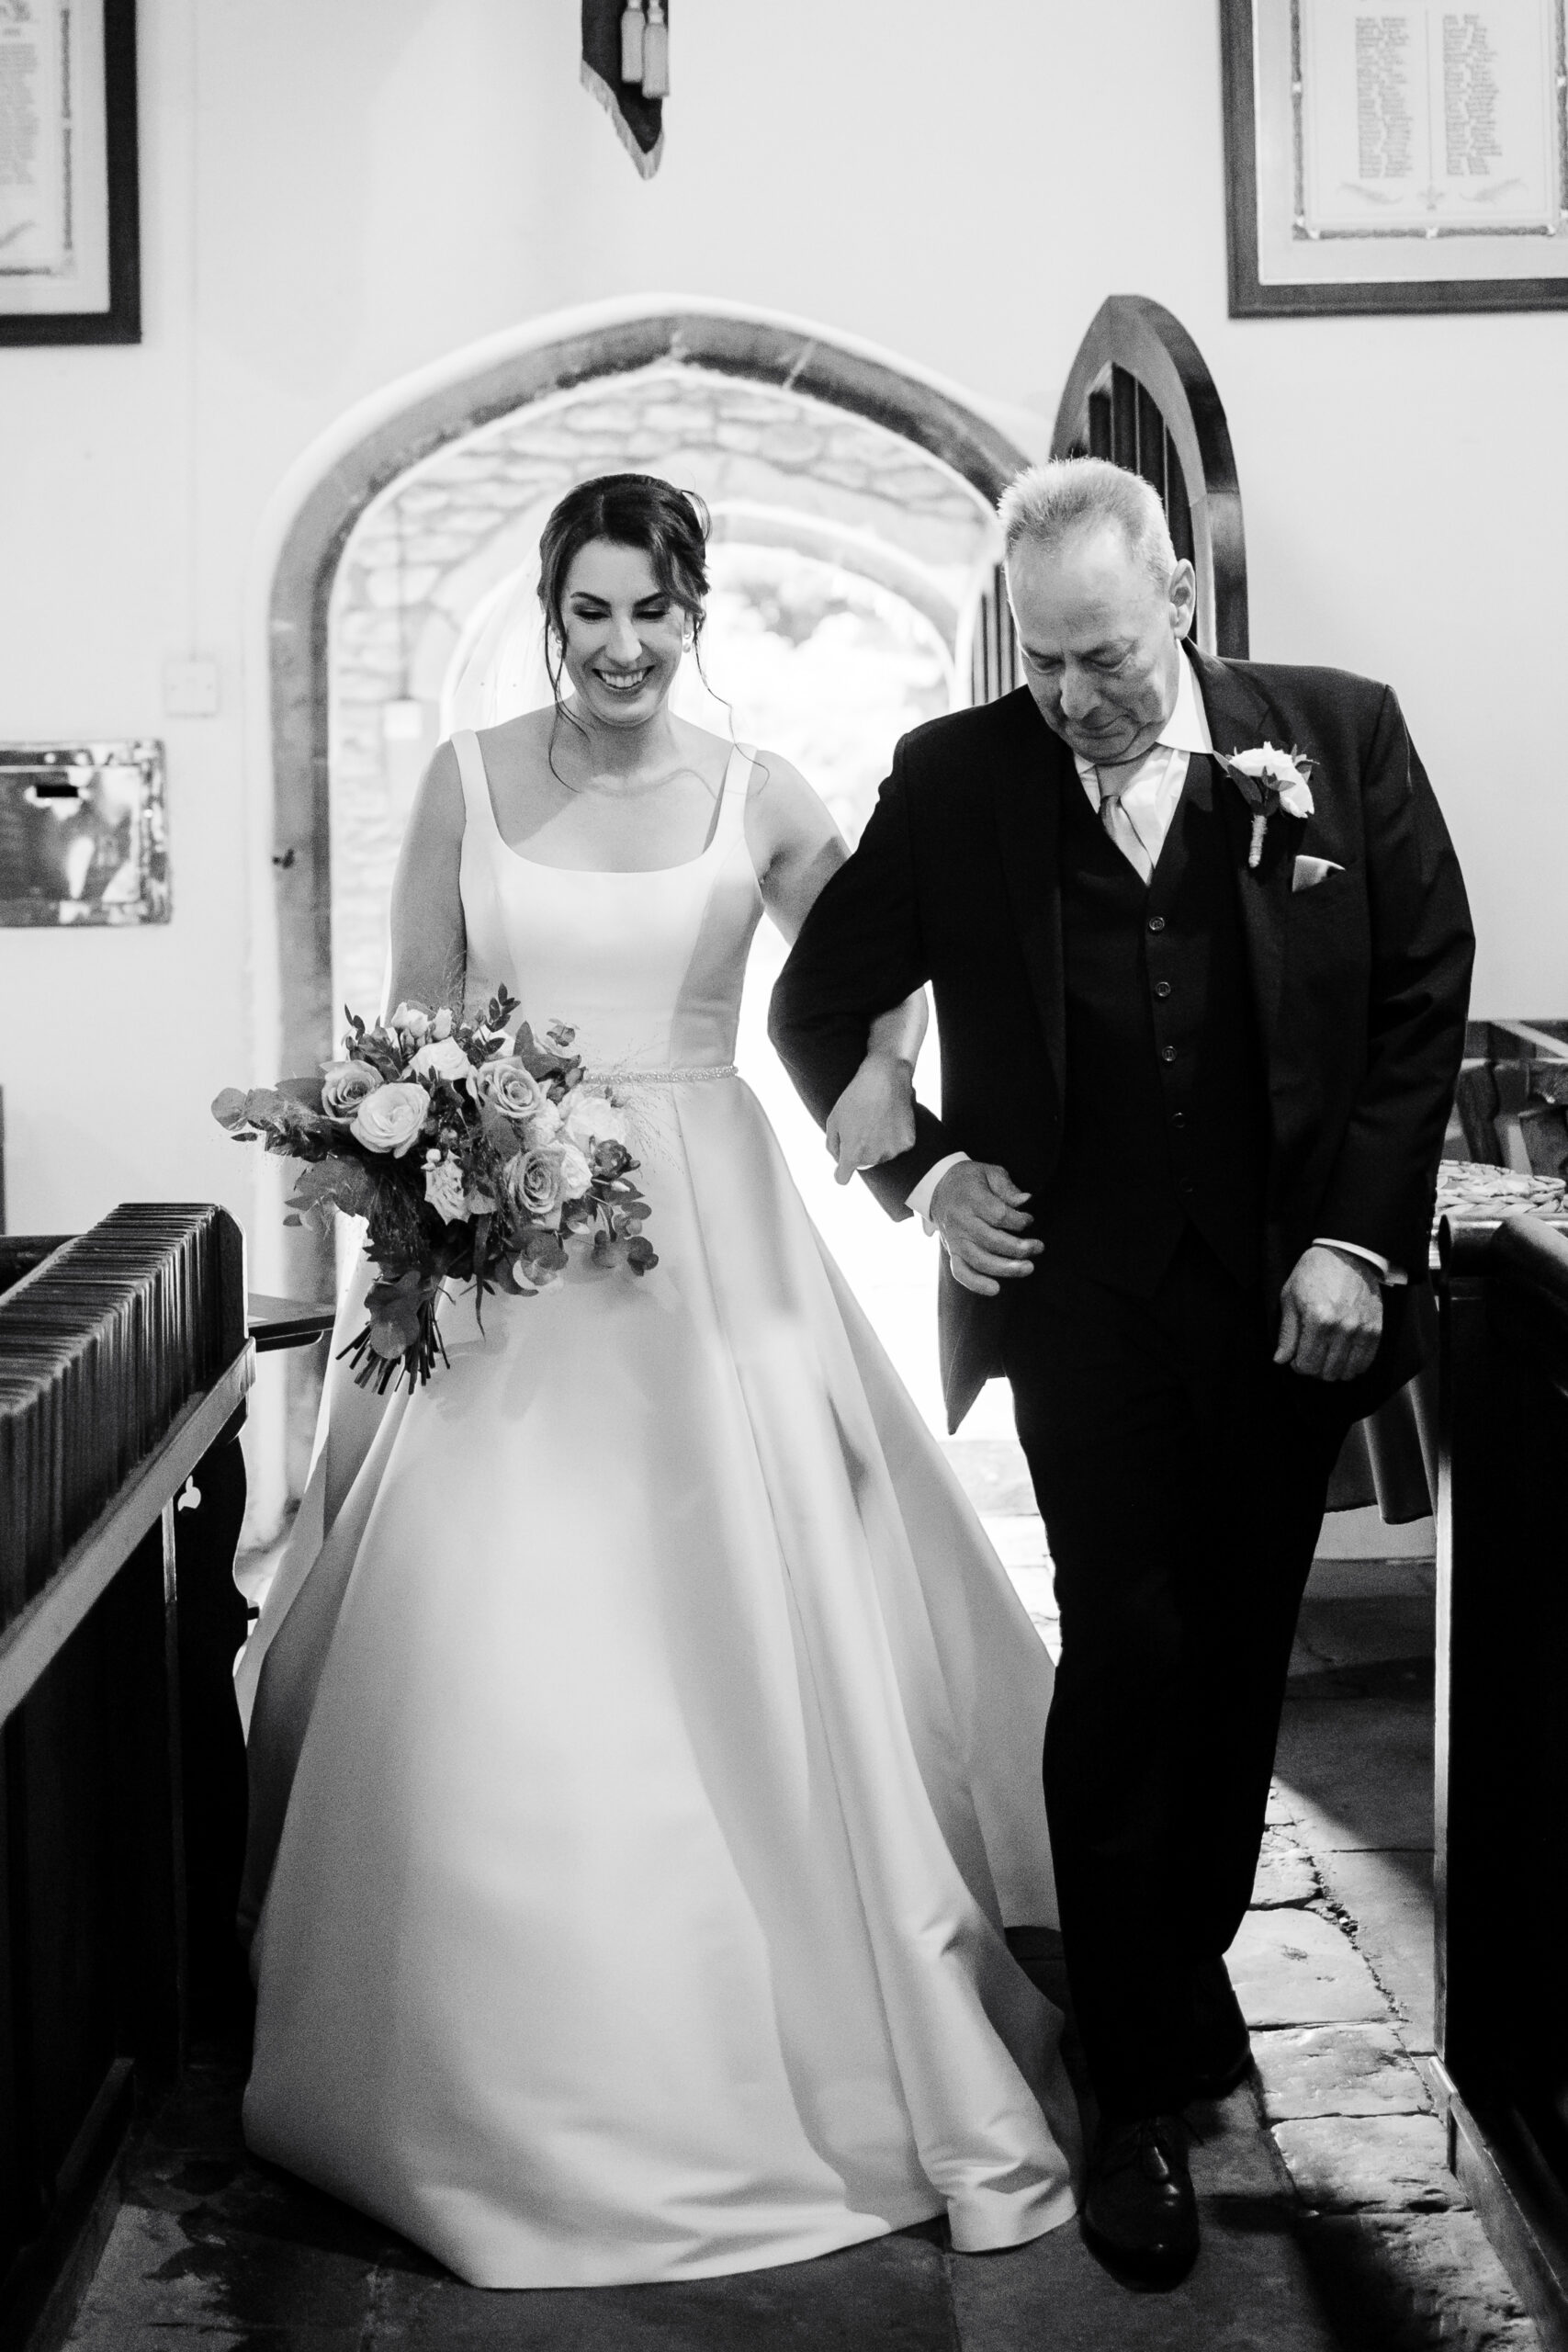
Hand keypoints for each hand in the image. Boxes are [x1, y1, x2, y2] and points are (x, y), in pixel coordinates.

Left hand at [825, 1055, 916, 1184]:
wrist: (885, 1078)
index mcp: (852, 1153)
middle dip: (861, 1150)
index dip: (841, 1172)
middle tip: (863, 1125)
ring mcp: (892, 1151)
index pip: (842, 1178)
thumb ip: (832, 1145)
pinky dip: (894, 1136)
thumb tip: (839, 1160)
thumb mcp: (833, 1120)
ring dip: (878, 1143)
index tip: (841, 1170)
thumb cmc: (855, 1097)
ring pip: (881, 1155)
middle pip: (863, 1163)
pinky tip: (891, 1118)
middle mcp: (873, 1157)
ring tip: (877, 1119)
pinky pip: (897, 1146)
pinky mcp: (907, 1143)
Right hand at [929, 1161, 1039, 1295]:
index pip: (997, 1215)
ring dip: (1005, 1268)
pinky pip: (961, 1272)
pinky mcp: (951, 1252)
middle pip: (991, 1240)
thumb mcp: (990, 1173)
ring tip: (1027, 1268)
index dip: (1018, 1221)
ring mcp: (954, 1240)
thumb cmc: (970, 1180)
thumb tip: (1026, 1201)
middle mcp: (960, 1222)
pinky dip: (976, 1283)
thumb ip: (1008, 1187)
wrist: (938, 1187)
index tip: (1030, 1220)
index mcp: (970, 1199)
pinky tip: (996, 1289)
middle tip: (1038, 1247)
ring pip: (979, 1260)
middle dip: (1018, 1247)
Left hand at [1274, 1245, 1383, 1381]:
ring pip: (1347, 1371)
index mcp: (1318, 1319)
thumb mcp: (1290, 1297)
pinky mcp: (1376, 1329)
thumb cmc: (1313, 1273)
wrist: (1346, 1254)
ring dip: (1334, 1370)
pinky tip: (1344, 1357)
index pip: (1307, 1364)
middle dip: (1314, 1369)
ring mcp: (1362, 1329)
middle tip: (1310, 1356)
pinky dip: (1354, 1366)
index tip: (1296, 1358)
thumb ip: (1287, 1333)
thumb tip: (1280, 1360)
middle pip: (1326, 1372)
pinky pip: (1366, 1362)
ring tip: (1327, 1357)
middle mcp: (1342, 1328)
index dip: (1298, 1366)